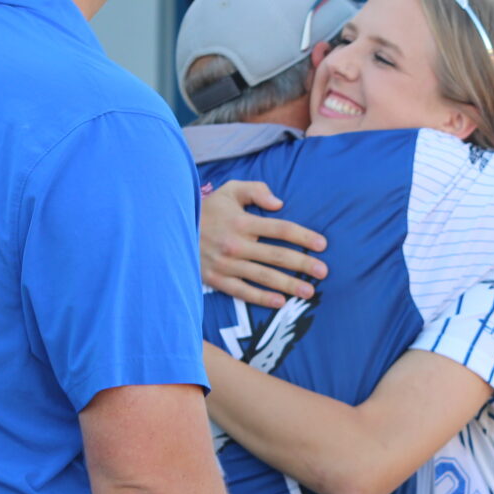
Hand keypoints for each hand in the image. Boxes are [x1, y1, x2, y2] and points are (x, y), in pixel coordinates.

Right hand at [200, 180, 326, 307]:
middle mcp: (236, 244)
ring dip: (288, 285)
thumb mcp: (229, 191)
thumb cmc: (207, 210)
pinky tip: (280, 303)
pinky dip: (261, 298)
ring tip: (309, 292)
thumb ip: (255, 191)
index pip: (281, 229)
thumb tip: (279, 203)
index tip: (322, 244)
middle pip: (277, 255)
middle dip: (303, 264)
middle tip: (323, 272)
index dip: (304, 236)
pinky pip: (243, 291)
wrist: (170, 229)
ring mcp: (226, 264)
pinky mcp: (217, 279)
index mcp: (242, 222)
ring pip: (264, 276)